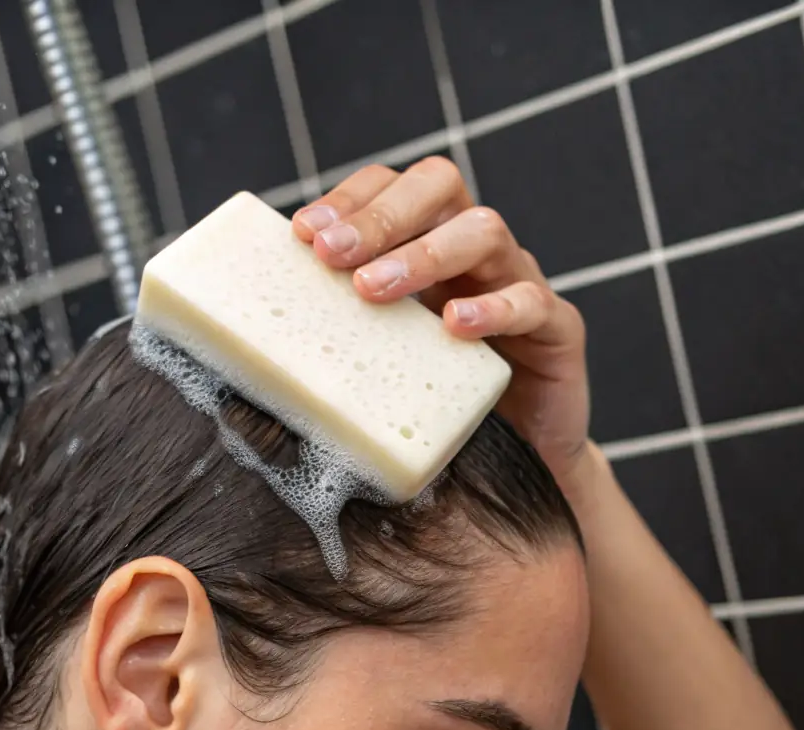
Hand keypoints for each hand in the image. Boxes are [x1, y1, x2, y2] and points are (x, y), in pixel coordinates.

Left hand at [292, 157, 591, 496]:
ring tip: (373, 289)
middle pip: (440, 186)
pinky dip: (494, 307)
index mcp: (430, 249)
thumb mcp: (384, 367)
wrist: (523, 468)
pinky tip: (456, 325)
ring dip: (423, 253)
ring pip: (484, 231)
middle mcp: (476, 254)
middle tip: (331, 255)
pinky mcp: (558, 331)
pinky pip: (532, 302)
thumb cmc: (442, 414)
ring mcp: (520, 284)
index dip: (349, 199)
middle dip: (381, 214)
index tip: (302, 234)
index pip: (391, 189)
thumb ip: (339, 342)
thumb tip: (245, 351)